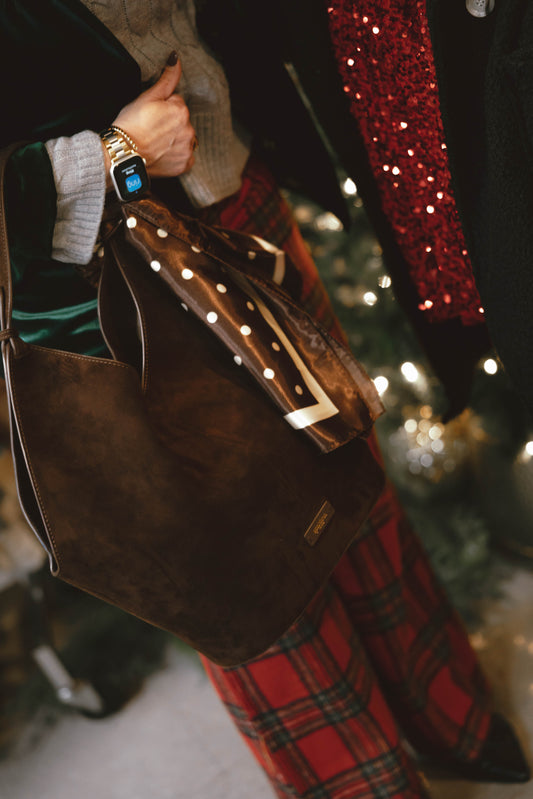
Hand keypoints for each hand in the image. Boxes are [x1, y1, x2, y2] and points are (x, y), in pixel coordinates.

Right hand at [102, 52, 195, 184]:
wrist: (123, 154)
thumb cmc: (131, 124)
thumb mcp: (147, 96)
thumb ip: (167, 78)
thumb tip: (176, 57)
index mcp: (181, 111)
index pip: (177, 104)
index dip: (162, 109)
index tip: (150, 116)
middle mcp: (189, 130)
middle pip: (181, 122)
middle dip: (169, 124)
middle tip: (151, 130)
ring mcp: (187, 149)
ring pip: (183, 139)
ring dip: (173, 140)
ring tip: (155, 143)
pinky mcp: (183, 165)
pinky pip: (185, 158)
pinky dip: (176, 156)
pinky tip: (162, 154)